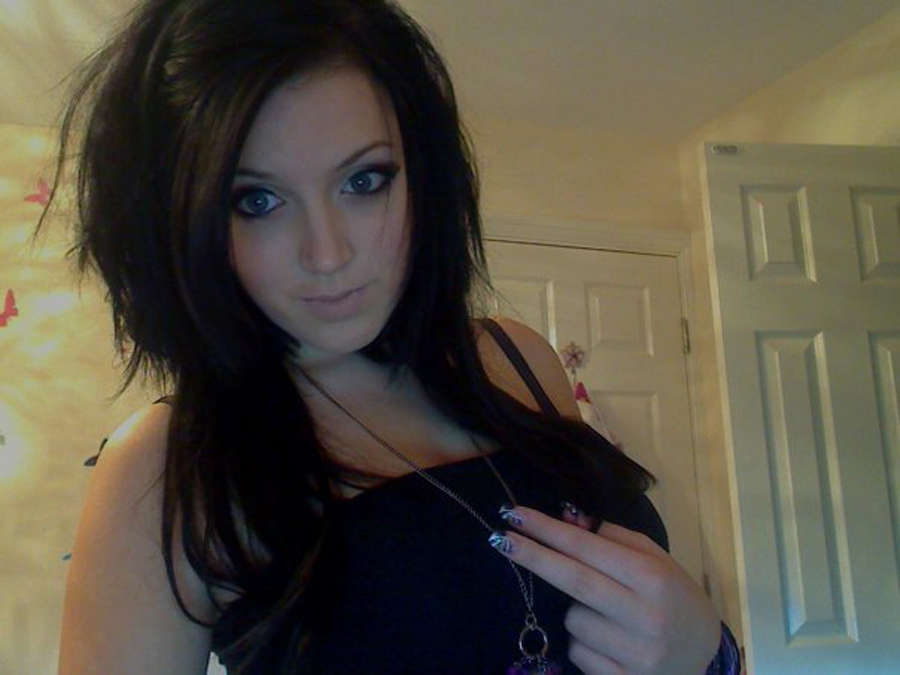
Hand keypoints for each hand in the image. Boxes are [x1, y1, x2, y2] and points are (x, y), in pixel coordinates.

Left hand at [490, 504, 720, 674]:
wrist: (704, 655)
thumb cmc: (673, 596)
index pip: (588, 548)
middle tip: (500, 538)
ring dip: (573, 609)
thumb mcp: (653, 558)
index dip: (549, 531)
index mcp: (652, 577)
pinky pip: (577, 652)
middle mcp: (644, 615)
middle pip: (574, 580)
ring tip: (604, 612)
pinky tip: (608, 639)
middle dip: (533, 557)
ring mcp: (634, 653)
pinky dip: (582, 641)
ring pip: (573, 620)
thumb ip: (611, 536)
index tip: (515, 515)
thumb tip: (565, 516)